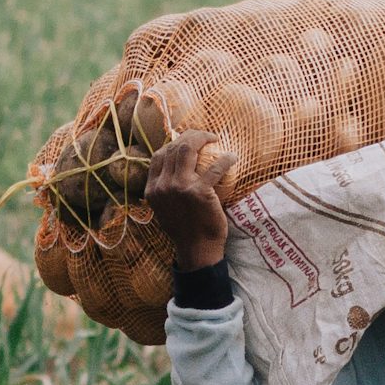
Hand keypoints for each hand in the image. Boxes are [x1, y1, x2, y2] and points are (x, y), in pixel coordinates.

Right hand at [144, 130, 237, 270]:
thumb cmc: (185, 229)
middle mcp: (163, 185)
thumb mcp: (164, 208)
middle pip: (174, 147)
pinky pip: (215, 167)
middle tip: (206, 136)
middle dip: (191, 135)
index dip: (173, 142)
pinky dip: (225, 159)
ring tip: (215, 139)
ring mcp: (180, 187)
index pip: (159, 155)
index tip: (187, 141)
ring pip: (188, 149)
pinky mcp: (199, 192)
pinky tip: (232, 157)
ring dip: (203, 138)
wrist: (197, 249)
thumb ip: (165, 190)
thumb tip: (172, 170)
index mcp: (152, 188)